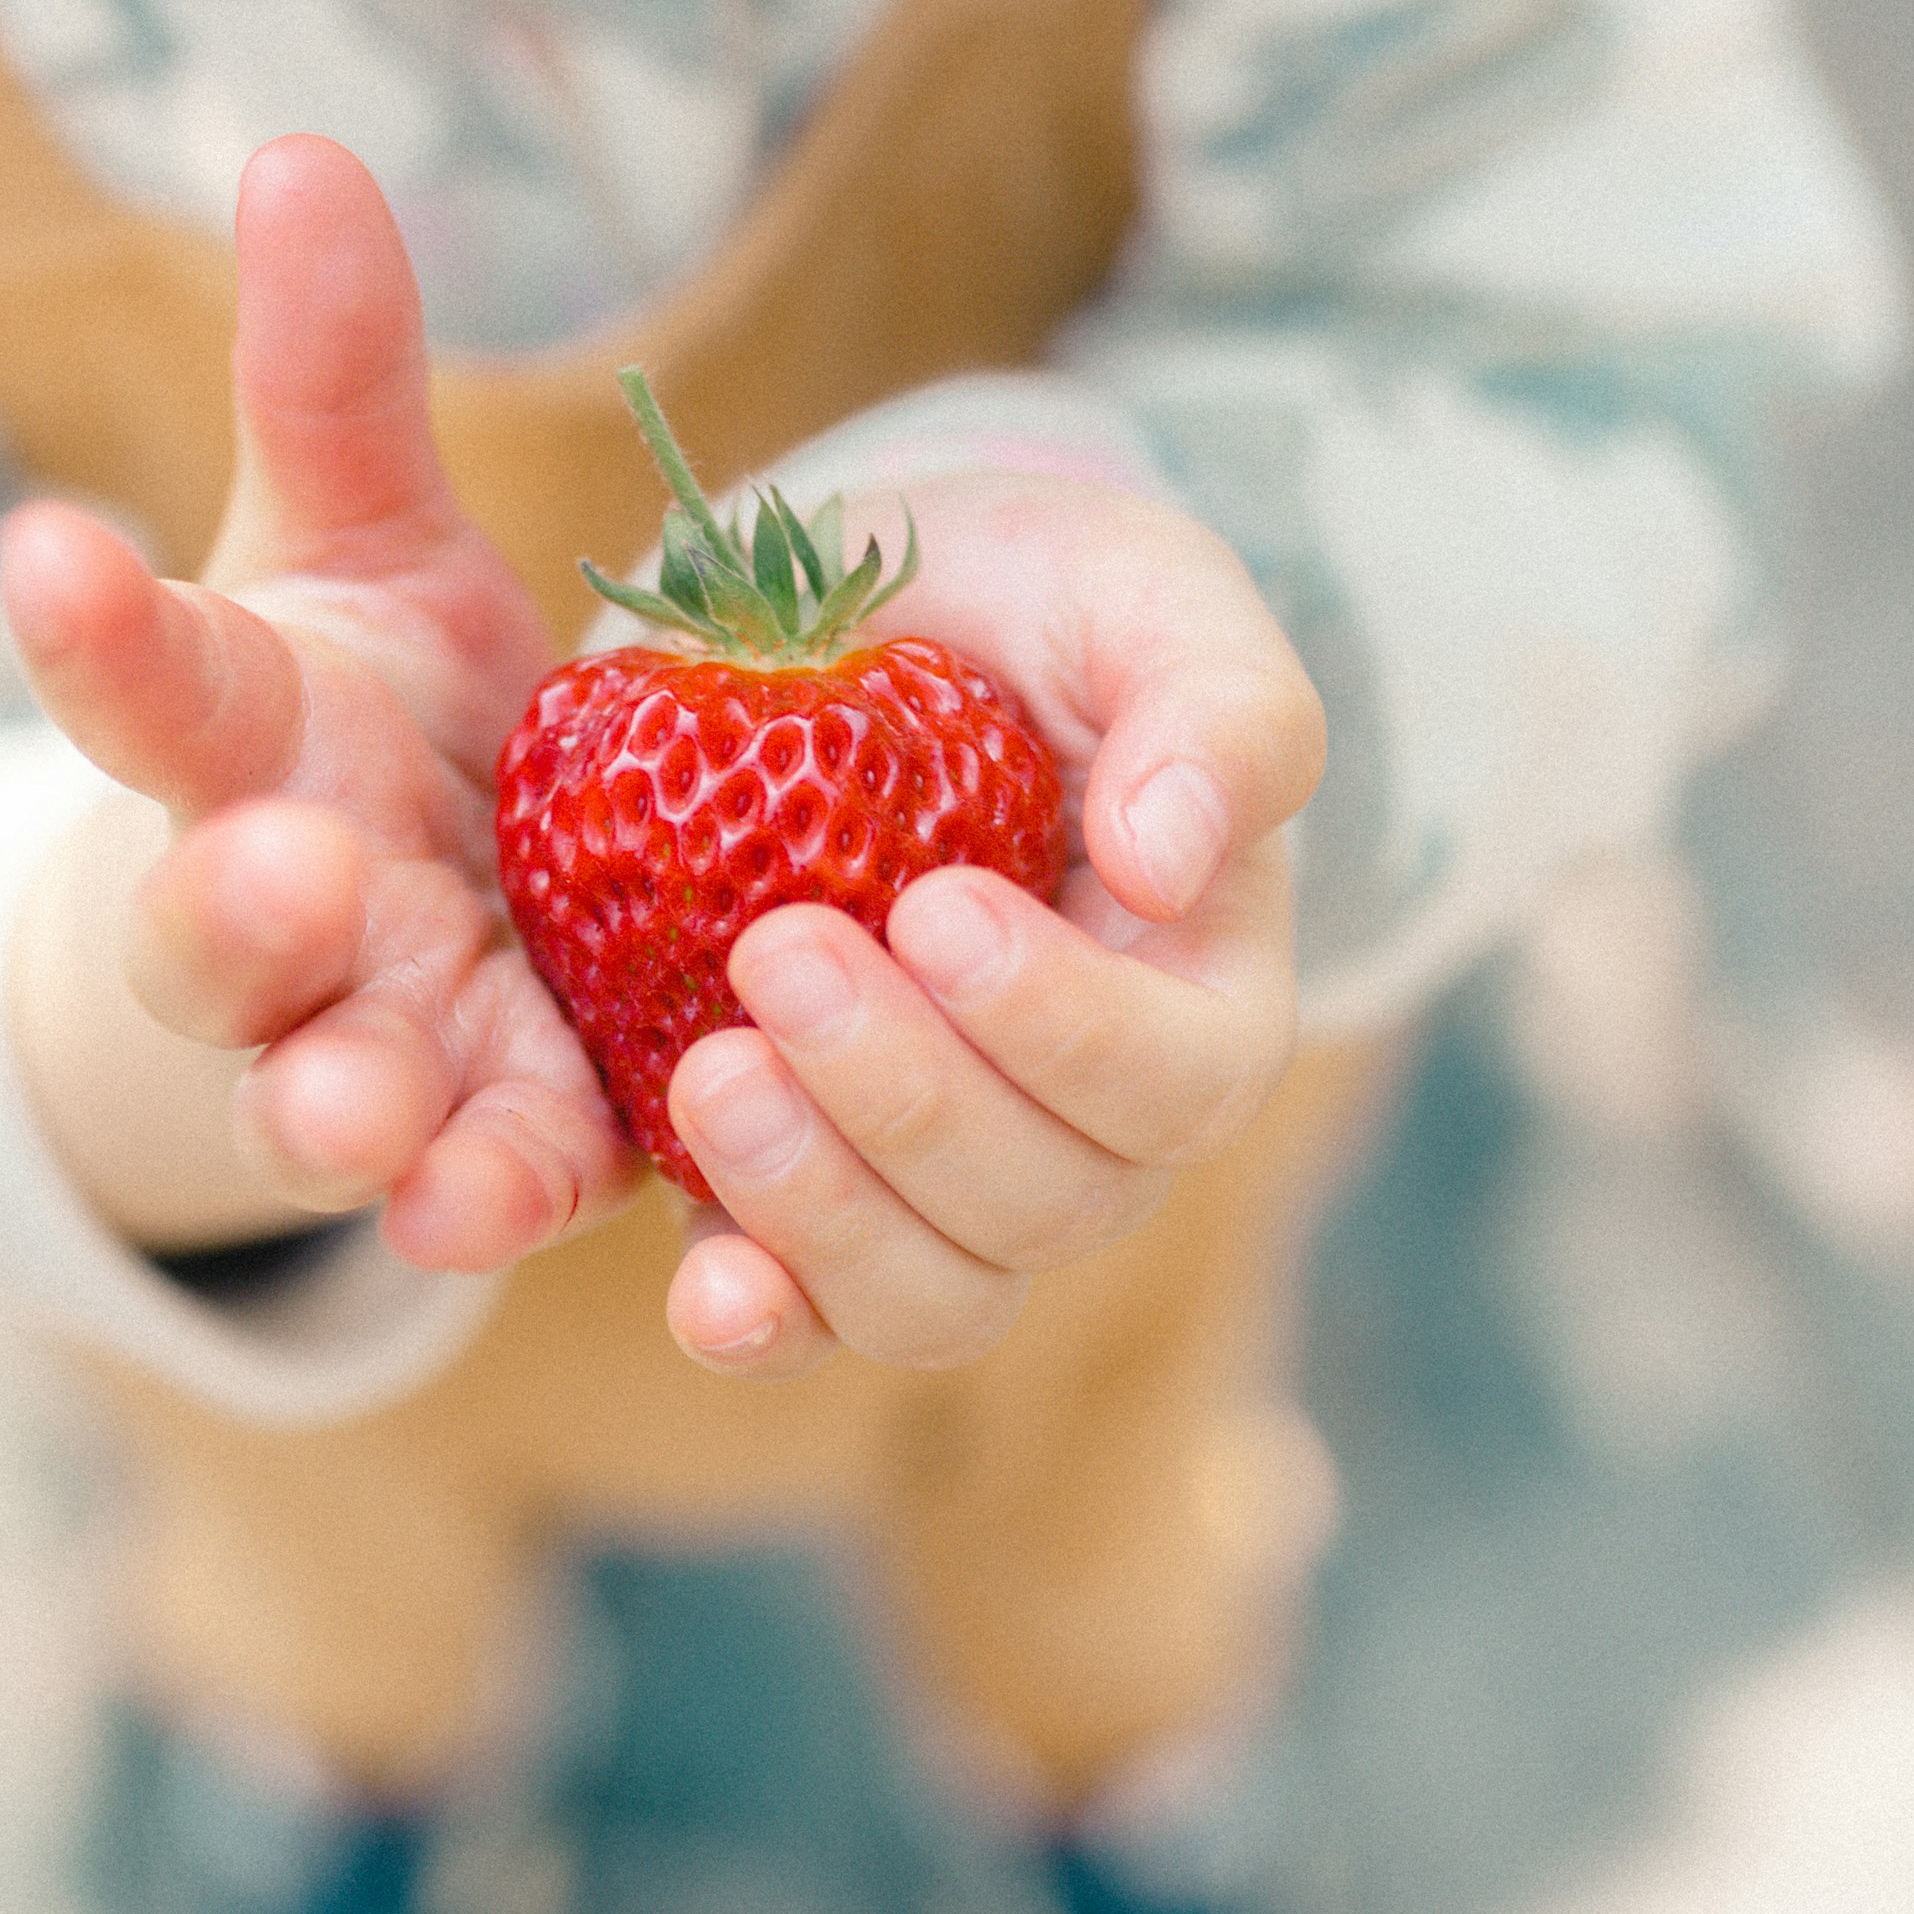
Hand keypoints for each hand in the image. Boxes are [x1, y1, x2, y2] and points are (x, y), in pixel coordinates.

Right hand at [0, 135, 641, 1272]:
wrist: (464, 922)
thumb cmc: (385, 712)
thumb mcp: (370, 541)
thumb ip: (335, 380)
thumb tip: (300, 149)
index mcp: (236, 745)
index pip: (140, 676)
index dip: (93, 624)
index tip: (46, 546)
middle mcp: (277, 912)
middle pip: (212, 927)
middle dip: (227, 908)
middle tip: (267, 872)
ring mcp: (373, 1041)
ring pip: (323, 1088)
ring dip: (339, 1102)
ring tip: (358, 1113)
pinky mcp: (501, 1135)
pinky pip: (486, 1182)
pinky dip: (489, 1200)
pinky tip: (496, 1213)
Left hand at [660, 470, 1326, 1375]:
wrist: (859, 624)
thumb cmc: (1037, 610)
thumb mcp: (1144, 595)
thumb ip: (1214, 708)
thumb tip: (1176, 863)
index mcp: (1201, 1002)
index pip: (1171, 1082)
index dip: (1061, 1025)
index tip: (936, 905)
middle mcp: (1088, 1133)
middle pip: (1040, 1206)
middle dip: (908, 1099)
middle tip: (777, 953)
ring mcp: (944, 1188)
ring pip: (927, 1294)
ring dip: (818, 1210)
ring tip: (710, 1073)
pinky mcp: (806, 1196)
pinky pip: (800, 1319)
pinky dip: (753, 1313)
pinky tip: (698, 1277)